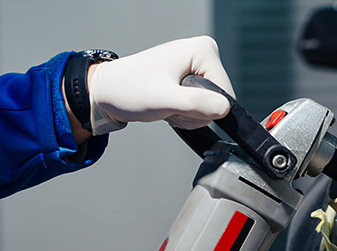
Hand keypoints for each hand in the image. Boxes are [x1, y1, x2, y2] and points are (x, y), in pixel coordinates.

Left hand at [88, 36, 234, 134]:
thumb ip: (195, 103)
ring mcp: (199, 67)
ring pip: (212, 107)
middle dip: (195, 111)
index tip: (177, 102)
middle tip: (170, 104)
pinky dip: (186, 113)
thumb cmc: (130, 89)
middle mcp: (205, 54)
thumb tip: (224, 108)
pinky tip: (170, 104)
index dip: (204, 108)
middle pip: (220, 100)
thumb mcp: (163, 99)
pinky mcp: (194, 79)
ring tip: (167, 103)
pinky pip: (203, 107)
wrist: (110, 92)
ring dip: (189, 114)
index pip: (226, 94)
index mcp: (203, 50)